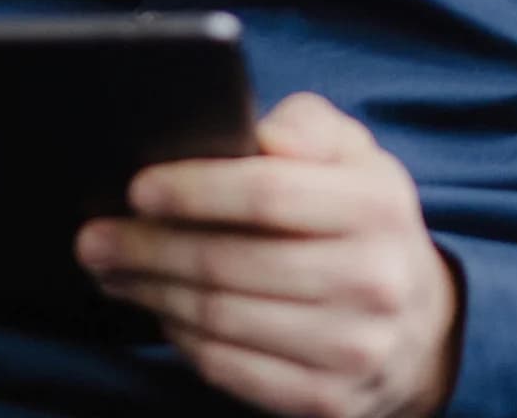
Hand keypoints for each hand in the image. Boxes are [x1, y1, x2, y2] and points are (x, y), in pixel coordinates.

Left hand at [74, 92, 463, 417]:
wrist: (423, 325)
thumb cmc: (363, 217)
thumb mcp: (353, 153)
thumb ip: (304, 126)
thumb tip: (253, 133)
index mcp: (375, 204)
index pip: (268, 193)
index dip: (195, 190)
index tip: (137, 187)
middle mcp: (372, 279)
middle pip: (231, 263)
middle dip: (149, 248)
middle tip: (93, 236)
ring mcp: (352, 349)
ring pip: (221, 319)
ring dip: (151, 293)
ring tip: (110, 270)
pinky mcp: (328, 401)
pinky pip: (230, 369)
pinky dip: (180, 339)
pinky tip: (157, 311)